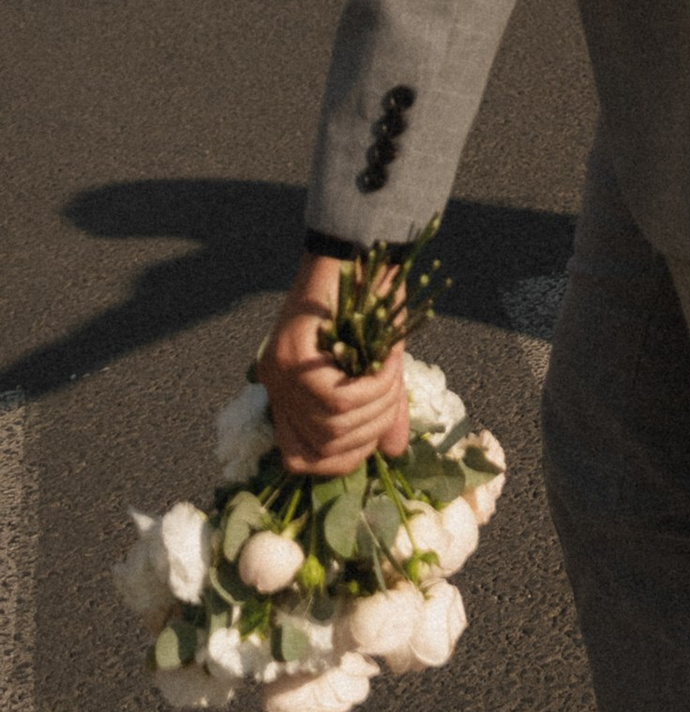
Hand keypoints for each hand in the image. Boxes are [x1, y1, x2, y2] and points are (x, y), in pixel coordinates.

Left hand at [256, 254, 412, 476]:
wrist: (358, 250)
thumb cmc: (369, 305)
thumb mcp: (377, 367)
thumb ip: (379, 410)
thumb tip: (393, 451)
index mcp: (289, 397)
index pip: (299, 461)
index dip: (342, 459)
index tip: (374, 435)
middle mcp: (274, 390)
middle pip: (322, 448)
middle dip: (370, 430)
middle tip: (392, 396)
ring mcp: (277, 374)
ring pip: (332, 426)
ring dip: (376, 406)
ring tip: (393, 376)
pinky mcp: (290, 357)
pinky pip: (338, 399)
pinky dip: (373, 388)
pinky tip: (388, 366)